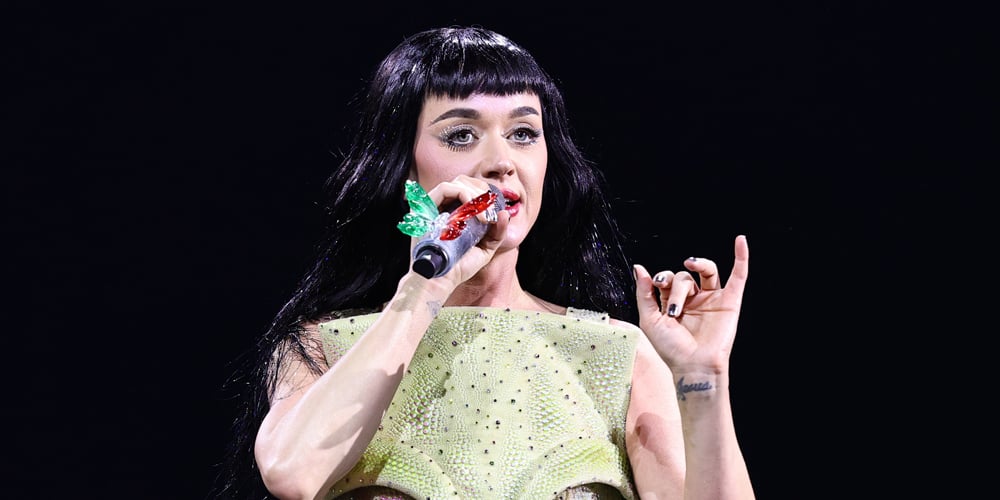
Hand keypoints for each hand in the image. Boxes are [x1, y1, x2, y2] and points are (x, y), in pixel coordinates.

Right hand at [411, 176, 508, 286]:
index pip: (470, 188)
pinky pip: (446, 188)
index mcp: (454, 212)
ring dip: (477, 195)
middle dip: (484, 193)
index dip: (486, 193)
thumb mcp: (486, 247)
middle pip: (465, 181)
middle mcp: (442, 205)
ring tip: (485, 217)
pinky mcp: (425, 207)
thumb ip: (497, 231)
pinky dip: (465, 195)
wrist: (443, 280)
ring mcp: (432, 205)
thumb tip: (505, 213)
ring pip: (458, 182)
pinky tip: (475, 214)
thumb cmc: (461, 266)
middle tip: (491, 214)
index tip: (495, 210)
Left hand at [633, 235, 749, 373]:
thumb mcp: (649, 319)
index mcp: (673, 302)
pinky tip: (740, 241)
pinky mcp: (730, 303)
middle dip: (677, 287)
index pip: (668, 278)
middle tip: (674, 308)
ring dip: (699, 264)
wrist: (692, 366)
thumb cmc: (670, 349)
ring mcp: (712, 299)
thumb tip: (639, 267)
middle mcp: (694, 299)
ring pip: (707, 271)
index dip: (661, 277)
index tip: (657, 284)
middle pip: (685, 276)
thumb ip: (643, 293)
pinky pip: (738, 276)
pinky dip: (741, 257)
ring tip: (690, 263)